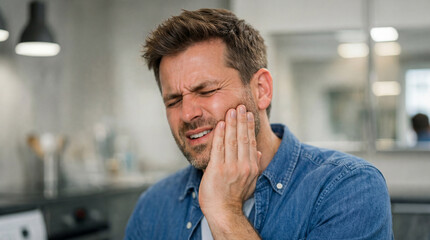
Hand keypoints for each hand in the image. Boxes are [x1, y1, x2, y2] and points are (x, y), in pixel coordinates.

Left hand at [199, 104, 261, 222]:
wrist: (223, 211)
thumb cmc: (234, 197)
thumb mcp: (250, 182)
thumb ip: (254, 166)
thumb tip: (259, 152)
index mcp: (251, 167)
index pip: (250, 142)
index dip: (249, 127)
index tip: (248, 114)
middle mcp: (243, 166)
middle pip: (242, 138)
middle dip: (241, 120)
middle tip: (240, 106)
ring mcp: (230, 167)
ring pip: (231, 140)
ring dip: (231, 123)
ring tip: (231, 110)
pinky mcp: (217, 169)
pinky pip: (218, 148)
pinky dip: (220, 134)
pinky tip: (221, 124)